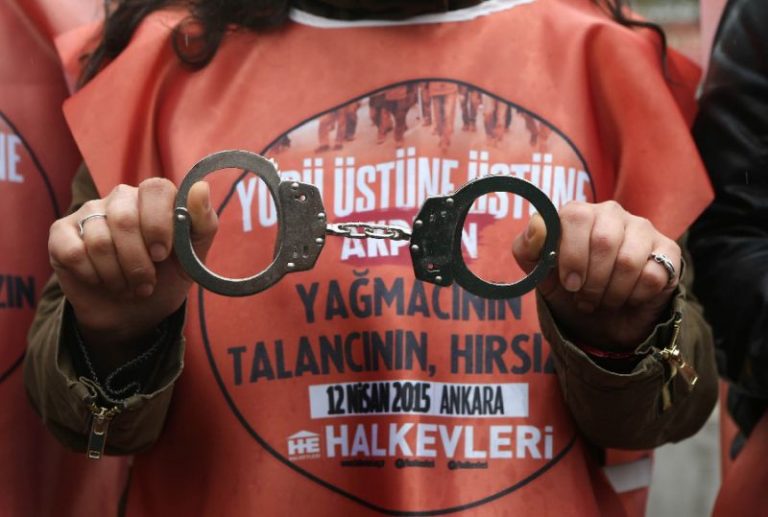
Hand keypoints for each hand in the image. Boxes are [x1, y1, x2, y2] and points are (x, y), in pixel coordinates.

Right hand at [49, 179, 217, 353]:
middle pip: (125, 219)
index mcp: (155, 198)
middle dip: (138, 262)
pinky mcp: (61, 233)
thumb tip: (201, 187)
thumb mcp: (193, 258)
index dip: (158, 224)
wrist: (134, 313)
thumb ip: (202, 223)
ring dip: (117, 275)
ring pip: (100, 240)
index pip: (156, 189)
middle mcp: (121, 198)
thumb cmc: (166, 279)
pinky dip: (92, 276)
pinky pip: (74, 252)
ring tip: (127, 287)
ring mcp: (89, 213)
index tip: (162, 255)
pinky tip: (100, 281)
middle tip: (146, 283)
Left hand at [512, 200, 679, 349]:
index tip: (570, 283)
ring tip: (603, 300)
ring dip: (612, 293)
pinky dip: (635, 296)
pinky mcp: (668, 250)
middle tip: (585, 298)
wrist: (602, 319)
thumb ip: (528, 247)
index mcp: (578, 213)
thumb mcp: (539, 274)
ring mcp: (642, 229)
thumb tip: (537, 225)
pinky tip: (628, 297)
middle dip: (592, 281)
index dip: (572, 254)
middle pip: (605, 241)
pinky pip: (654, 274)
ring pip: (629, 260)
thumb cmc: (568, 289)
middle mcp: (612, 213)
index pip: (576, 216)